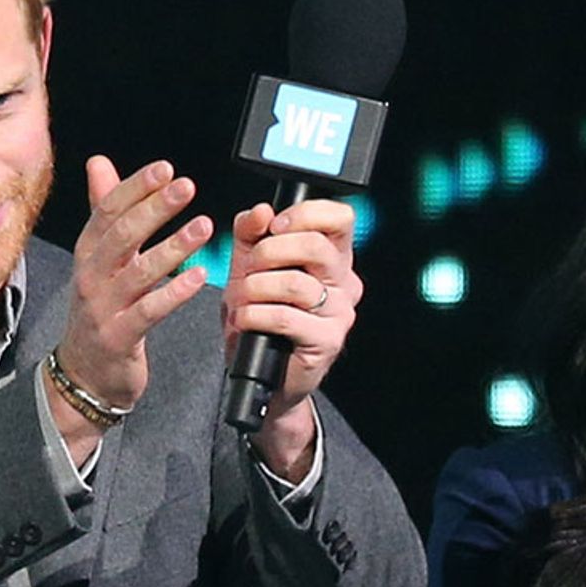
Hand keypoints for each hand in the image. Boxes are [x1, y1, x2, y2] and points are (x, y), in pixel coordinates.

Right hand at [54, 156, 211, 423]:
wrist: (84, 374)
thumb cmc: (100, 309)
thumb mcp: (99, 259)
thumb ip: (104, 211)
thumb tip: (99, 162)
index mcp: (89, 253)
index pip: (108, 212)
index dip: (135, 187)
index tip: (165, 169)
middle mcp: (91, 276)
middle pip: (122, 235)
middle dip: (154, 208)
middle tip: (186, 186)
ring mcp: (103, 308)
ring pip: (138, 271)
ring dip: (172, 246)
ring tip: (204, 226)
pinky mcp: (119, 337)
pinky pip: (148, 311)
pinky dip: (174, 293)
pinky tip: (199, 277)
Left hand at [222, 199, 362, 478]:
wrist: (264, 375)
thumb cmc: (261, 318)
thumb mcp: (248, 268)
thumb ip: (250, 235)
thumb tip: (261, 211)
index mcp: (333, 258)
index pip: (340, 218)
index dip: (305, 214)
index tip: (275, 226)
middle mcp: (344, 282)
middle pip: (317, 246)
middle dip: (270, 252)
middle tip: (248, 269)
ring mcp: (340, 313)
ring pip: (297, 283)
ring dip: (256, 288)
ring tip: (241, 300)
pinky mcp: (328, 341)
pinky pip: (287, 317)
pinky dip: (256, 315)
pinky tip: (246, 320)